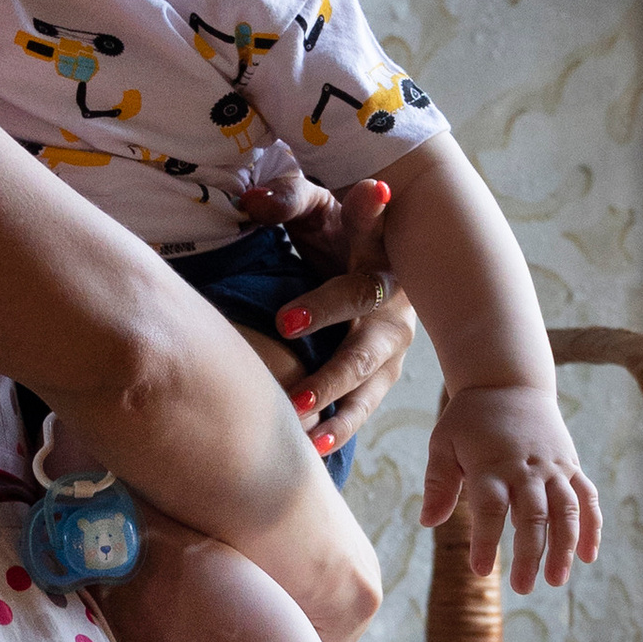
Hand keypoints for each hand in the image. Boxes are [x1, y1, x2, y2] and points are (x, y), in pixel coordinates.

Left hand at [268, 174, 415, 455]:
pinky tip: (312, 450)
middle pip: (364, 301)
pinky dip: (339, 430)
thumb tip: (252, 199)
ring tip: (299, 415)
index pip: (373, 223)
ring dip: (334, 392)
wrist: (372, 272)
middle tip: (285, 322)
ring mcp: (390, 342)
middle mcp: (390, 295)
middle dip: (328, 313)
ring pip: (367, 370)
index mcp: (374, 247)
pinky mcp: (381, 379)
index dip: (371, 210)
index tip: (371, 191)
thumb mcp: (316, 211)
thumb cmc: (335, 237)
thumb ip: (288, 199)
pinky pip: (363, 408)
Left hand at [420, 381, 599, 592]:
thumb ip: (438, 482)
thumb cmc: (470, 418)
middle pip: (532, 515)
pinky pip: (587, 497)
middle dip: (529, 554)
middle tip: (523, 588)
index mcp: (491, 465)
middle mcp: (526, 468)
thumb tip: (427, 521)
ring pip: (566, 510)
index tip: (480, 570)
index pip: (490, 509)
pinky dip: (591, 526)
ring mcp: (553, 467)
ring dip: (565, 546)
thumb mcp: (443, 442)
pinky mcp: (570, 466)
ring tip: (558, 580)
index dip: (486, 540)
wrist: (510, 381)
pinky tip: (589, 556)